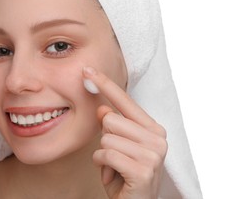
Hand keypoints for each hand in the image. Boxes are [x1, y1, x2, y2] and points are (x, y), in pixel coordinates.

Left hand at [83, 67, 167, 198]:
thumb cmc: (124, 174)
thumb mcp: (117, 146)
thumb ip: (112, 125)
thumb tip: (102, 108)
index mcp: (153, 129)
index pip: (125, 101)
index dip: (106, 84)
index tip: (88, 70)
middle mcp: (157, 138)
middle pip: (110, 119)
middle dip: (105, 138)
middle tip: (115, 156)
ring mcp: (153, 154)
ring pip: (106, 137)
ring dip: (103, 155)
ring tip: (115, 167)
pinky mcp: (143, 170)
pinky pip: (105, 154)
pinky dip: (102, 165)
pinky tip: (113, 175)